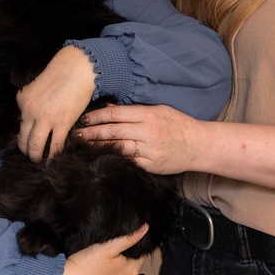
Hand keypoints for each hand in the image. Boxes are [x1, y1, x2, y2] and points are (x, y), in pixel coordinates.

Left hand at [17, 45, 95, 161]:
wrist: (78, 67)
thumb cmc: (61, 73)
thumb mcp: (36, 85)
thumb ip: (31, 101)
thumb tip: (32, 119)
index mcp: (22, 100)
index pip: (18, 125)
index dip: (22, 136)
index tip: (27, 142)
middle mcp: (29, 111)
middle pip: (22, 139)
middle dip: (26, 151)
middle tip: (31, 156)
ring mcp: (45, 118)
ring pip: (35, 146)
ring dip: (36, 157)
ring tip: (39, 161)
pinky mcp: (62, 124)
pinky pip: (54, 147)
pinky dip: (53, 157)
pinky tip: (53, 162)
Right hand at [51, 225, 148, 274]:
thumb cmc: (86, 264)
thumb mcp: (108, 247)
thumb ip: (129, 238)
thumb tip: (146, 228)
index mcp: (132, 271)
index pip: (140, 255)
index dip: (132, 246)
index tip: (121, 242)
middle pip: (131, 267)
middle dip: (124, 259)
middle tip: (109, 251)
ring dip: (117, 271)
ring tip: (103, 264)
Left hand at [75, 103, 203, 175]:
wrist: (198, 144)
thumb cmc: (178, 124)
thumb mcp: (159, 110)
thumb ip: (136, 110)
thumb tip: (111, 108)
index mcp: (148, 114)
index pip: (116, 114)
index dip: (97, 116)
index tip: (84, 119)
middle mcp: (148, 131)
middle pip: (113, 131)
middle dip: (92, 133)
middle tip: (76, 135)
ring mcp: (150, 150)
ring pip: (118, 147)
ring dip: (99, 147)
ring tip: (83, 147)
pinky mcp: (151, 165)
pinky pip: (129, 162)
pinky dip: (114, 159)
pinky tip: (102, 159)